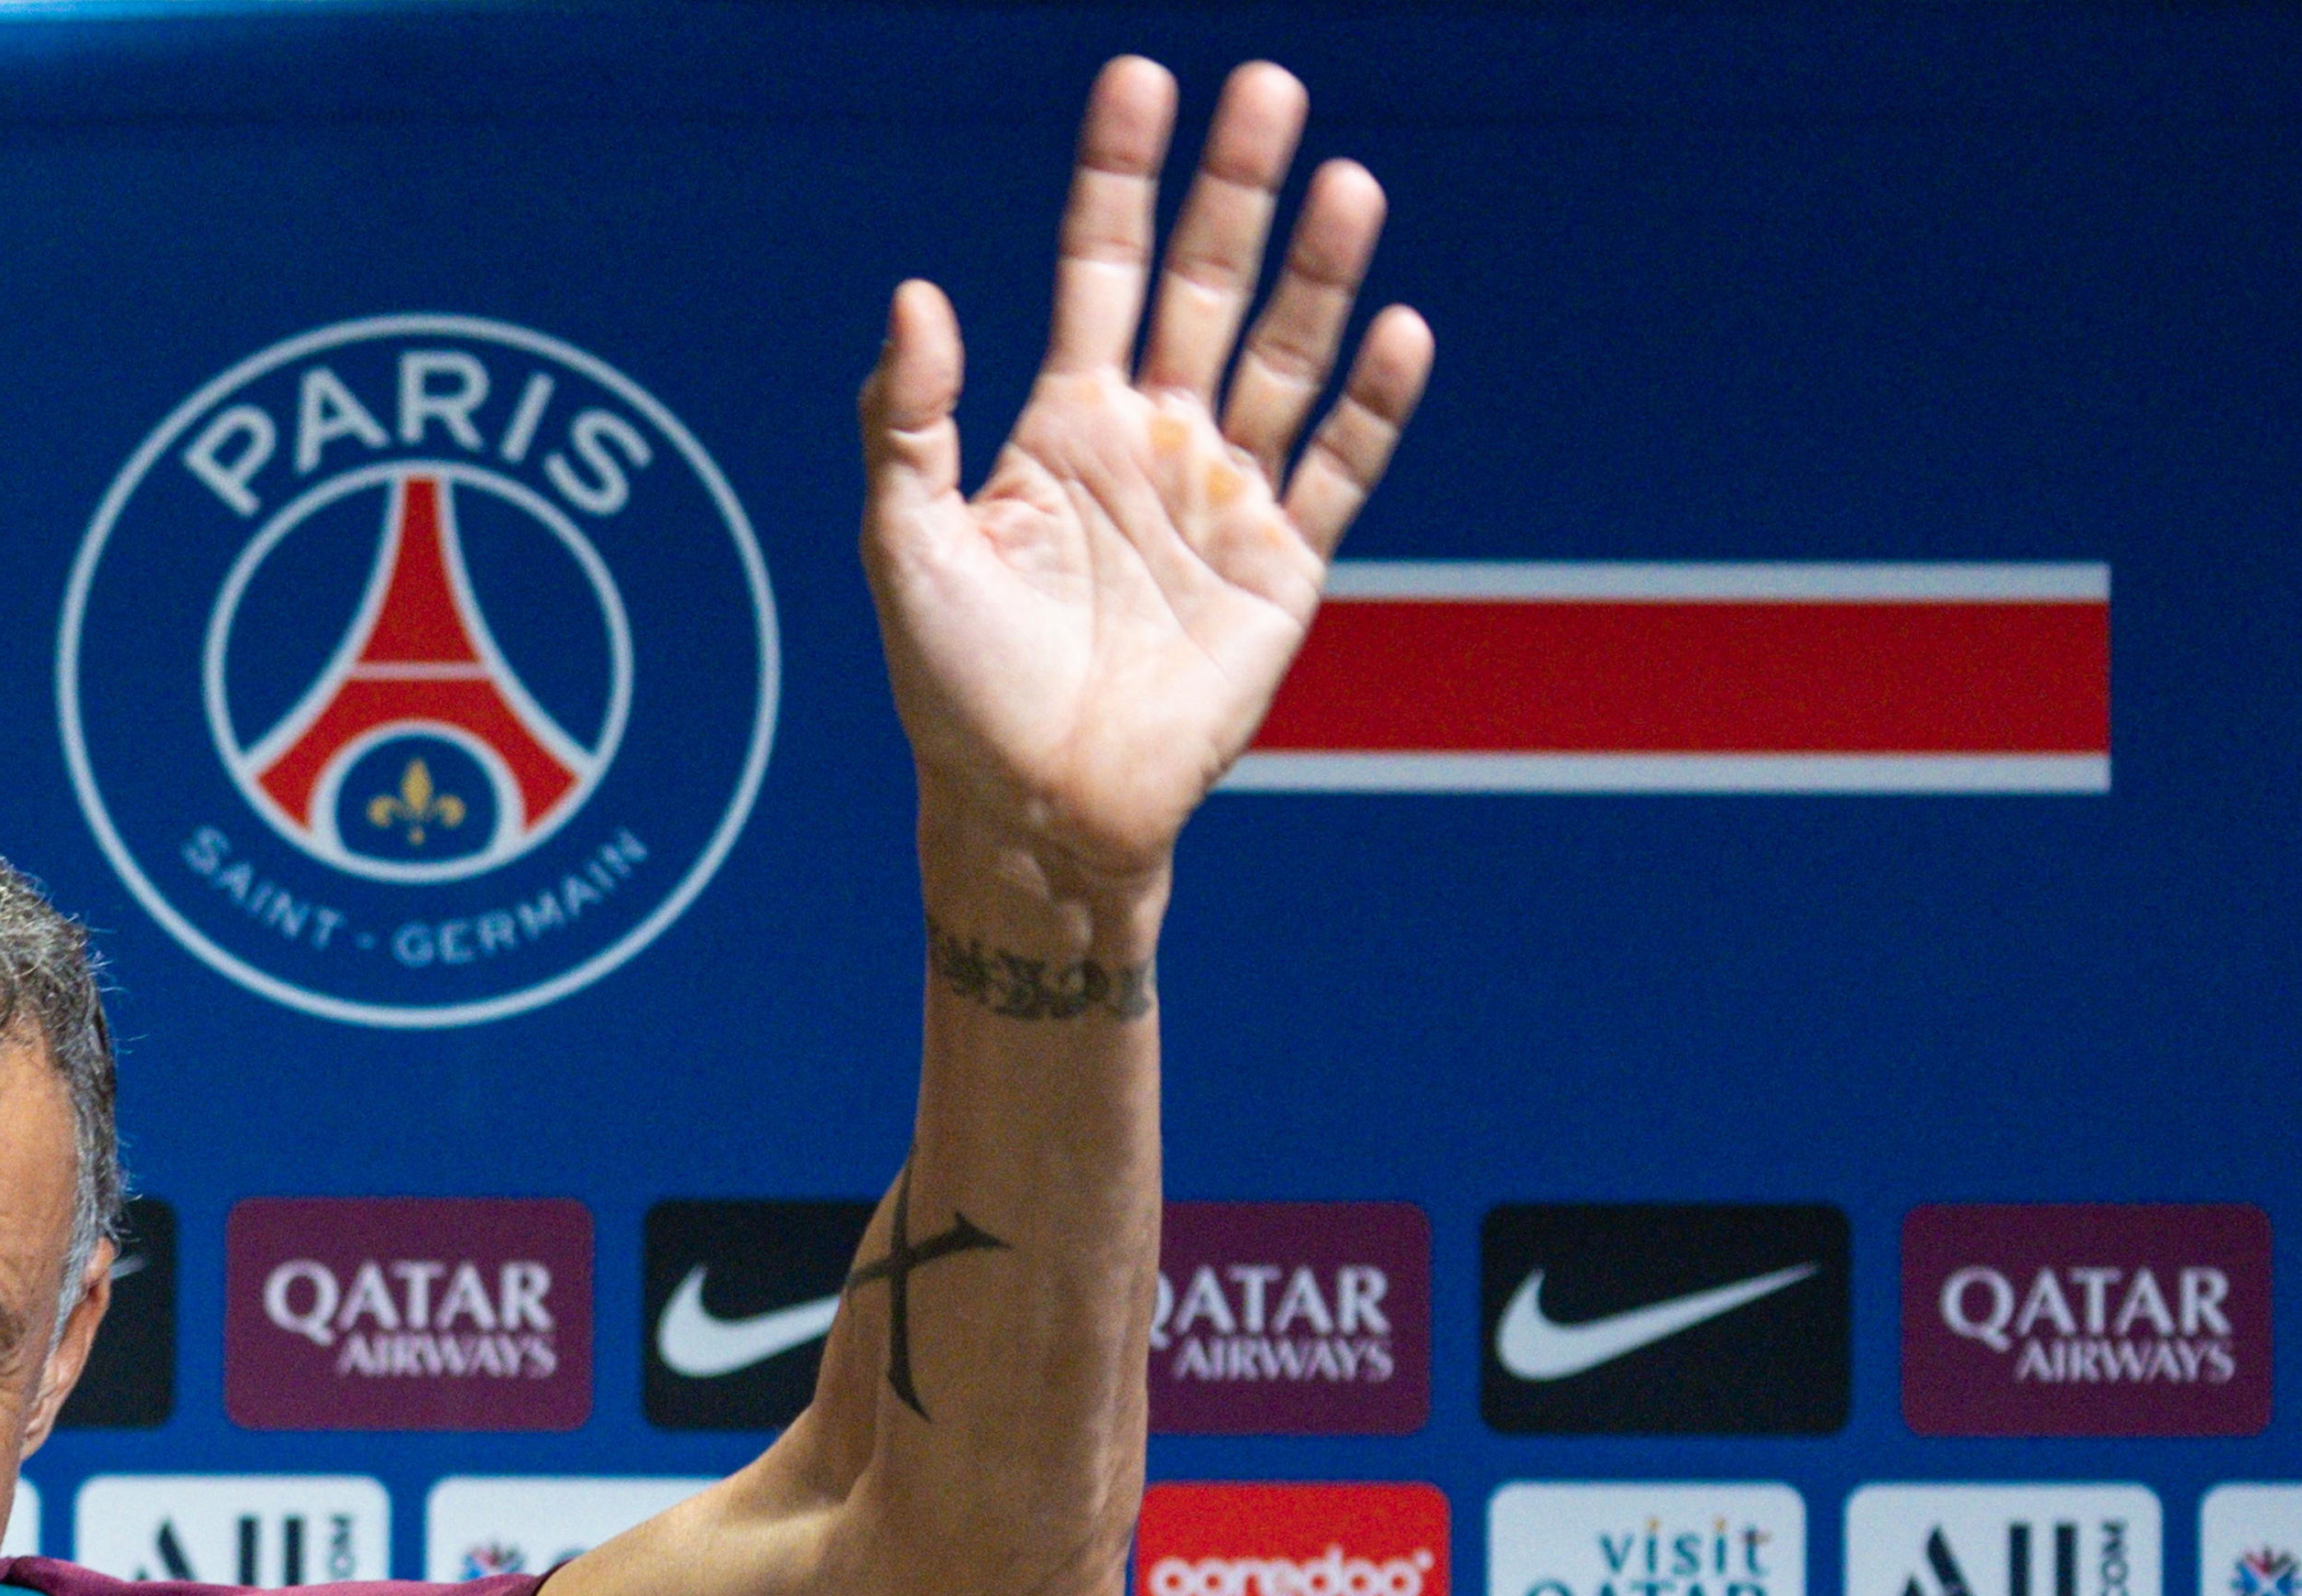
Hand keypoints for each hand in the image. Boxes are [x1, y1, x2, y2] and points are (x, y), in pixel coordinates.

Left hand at [863, 57, 1430, 895]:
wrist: (1034, 811)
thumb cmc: (956, 690)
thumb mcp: (904, 548)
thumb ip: (907, 423)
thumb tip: (915, 293)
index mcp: (1063, 423)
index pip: (1099, 267)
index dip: (1119, 176)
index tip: (1140, 78)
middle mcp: (1153, 441)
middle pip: (1205, 285)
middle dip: (1234, 190)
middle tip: (1266, 86)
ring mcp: (1223, 499)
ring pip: (1283, 358)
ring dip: (1318, 273)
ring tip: (1347, 182)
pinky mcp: (1281, 569)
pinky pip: (1338, 470)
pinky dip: (1372, 406)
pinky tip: (1398, 330)